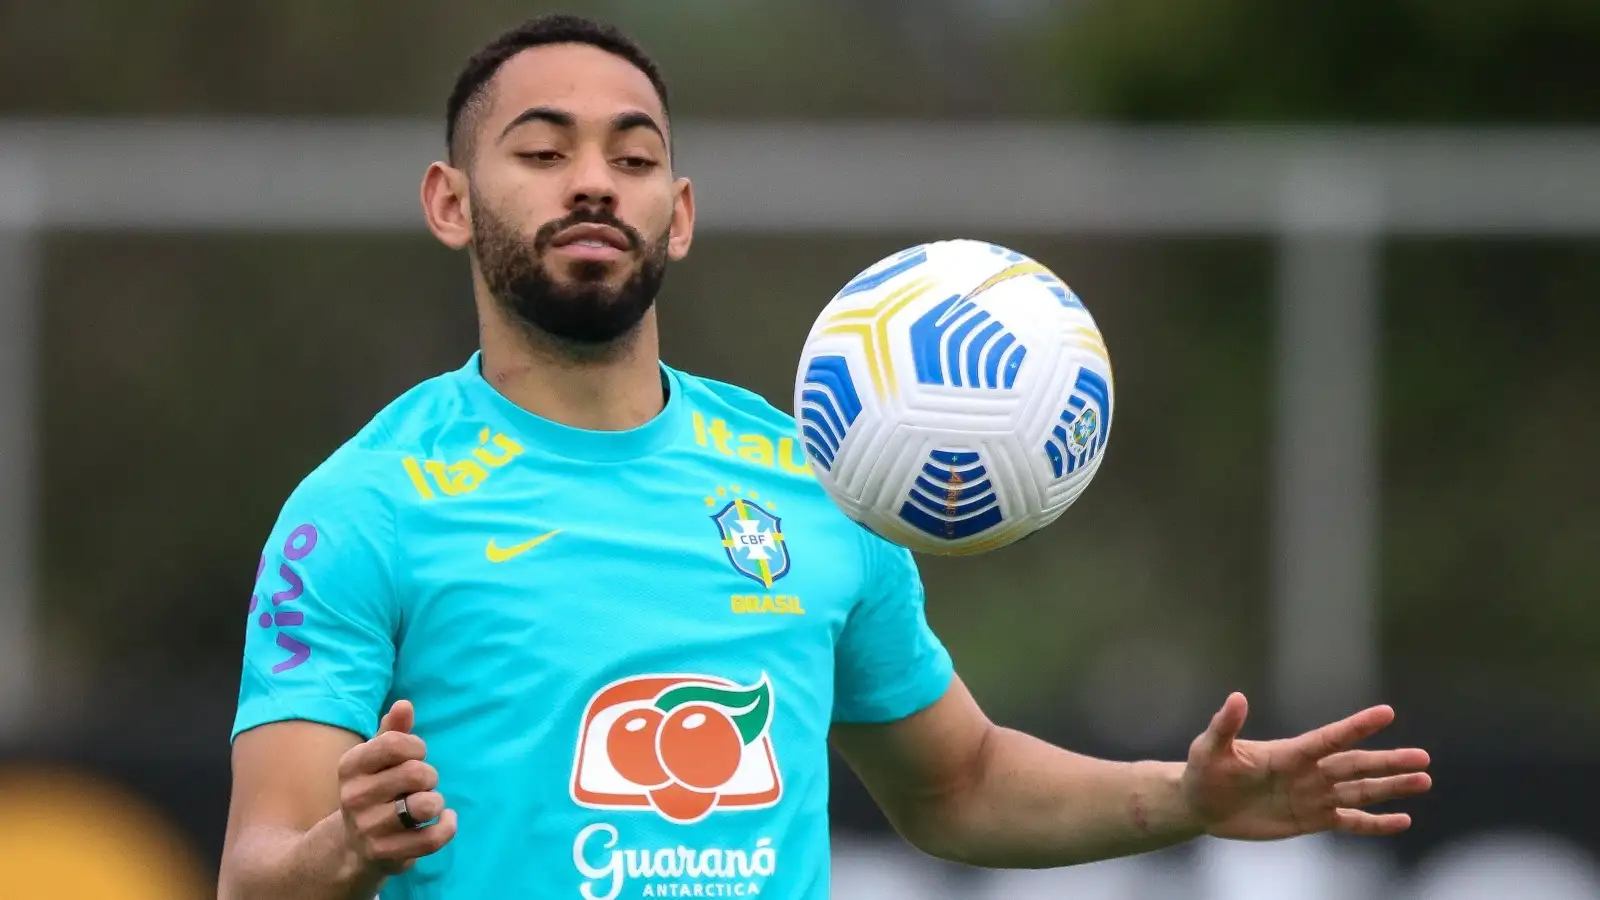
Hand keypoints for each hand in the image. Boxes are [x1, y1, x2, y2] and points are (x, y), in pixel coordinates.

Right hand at [336, 700, 457, 874]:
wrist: (353, 845)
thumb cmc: (375, 789)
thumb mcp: (377, 758)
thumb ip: (393, 731)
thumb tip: (404, 704)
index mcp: (351, 766)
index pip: (395, 743)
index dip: (416, 746)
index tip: (416, 755)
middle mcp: (354, 797)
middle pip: (416, 773)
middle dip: (429, 776)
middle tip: (420, 785)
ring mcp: (369, 828)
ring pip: (425, 806)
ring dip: (436, 801)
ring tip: (427, 804)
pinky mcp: (386, 854)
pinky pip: (433, 838)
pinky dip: (448, 826)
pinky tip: (445, 819)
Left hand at [1181, 693, 1430, 840]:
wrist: (1202, 803)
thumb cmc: (1203, 770)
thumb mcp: (1209, 747)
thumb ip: (1226, 725)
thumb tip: (1236, 697)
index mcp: (1289, 753)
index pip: (1329, 739)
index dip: (1356, 727)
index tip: (1387, 713)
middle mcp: (1308, 772)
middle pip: (1355, 765)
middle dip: (1388, 762)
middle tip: (1423, 758)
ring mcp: (1312, 796)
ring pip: (1360, 792)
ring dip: (1391, 788)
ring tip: (1424, 781)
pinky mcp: (1311, 820)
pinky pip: (1350, 822)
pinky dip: (1375, 823)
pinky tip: (1402, 820)